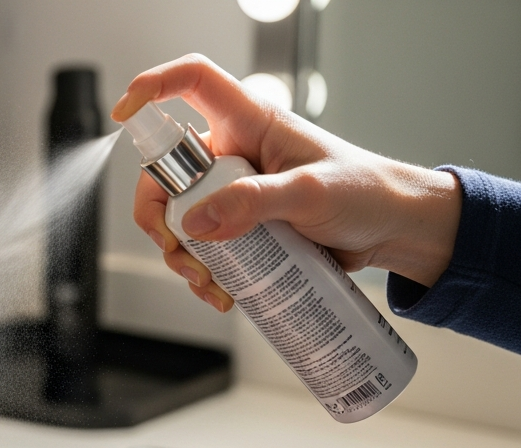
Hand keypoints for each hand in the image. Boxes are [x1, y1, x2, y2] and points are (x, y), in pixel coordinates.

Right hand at [113, 55, 461, 311]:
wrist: (396, 232)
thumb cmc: (368, 192)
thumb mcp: (311, 194)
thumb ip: (253, 203)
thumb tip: (194, 222)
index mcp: (250, 122)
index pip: (191, 82)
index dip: (153, 87)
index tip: (124, 114)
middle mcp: (234, 153)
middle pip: (165, 170)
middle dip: (158, 215)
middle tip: (176, 248)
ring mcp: (235, 192)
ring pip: (179, 218)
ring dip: (180, 255)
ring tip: (207, 282)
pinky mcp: (243, 226)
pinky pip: (204, 247)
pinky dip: (202, 273)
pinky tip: (221, 292)